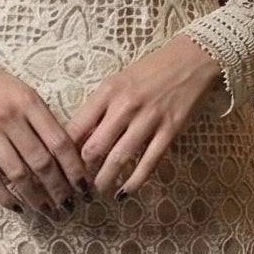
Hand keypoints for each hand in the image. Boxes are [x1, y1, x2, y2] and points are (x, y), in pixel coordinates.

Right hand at [0, 39, 90, 212]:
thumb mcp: (23, 92)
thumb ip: (42, 119)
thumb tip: (67, 156)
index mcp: (30, 102)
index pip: (59, 142)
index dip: (75, 169)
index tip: (84, 188)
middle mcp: (10, 116)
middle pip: (41, 162)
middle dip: (58, 190)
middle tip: (68, 207)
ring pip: (17, 174)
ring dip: (35, 197)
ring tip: (47, 211)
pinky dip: (5, 196)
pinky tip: (17, 207)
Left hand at [67, 33, 223, 199]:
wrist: (191, 60)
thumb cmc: (150, 71)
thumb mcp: (117, 82)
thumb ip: (98, 108)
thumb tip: (77, 139)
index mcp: (107, 91)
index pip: (77, 127)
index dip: (66, 152)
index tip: (62, 166)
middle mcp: (125, 105)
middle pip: (94, 147)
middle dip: (83, 171)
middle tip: (78, 184)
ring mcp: (149, 119)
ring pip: (119, 158)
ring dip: (105, 180)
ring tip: (96, 192)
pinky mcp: (169, 130)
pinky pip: (149, 162)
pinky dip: (135, 181)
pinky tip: (125, 193)